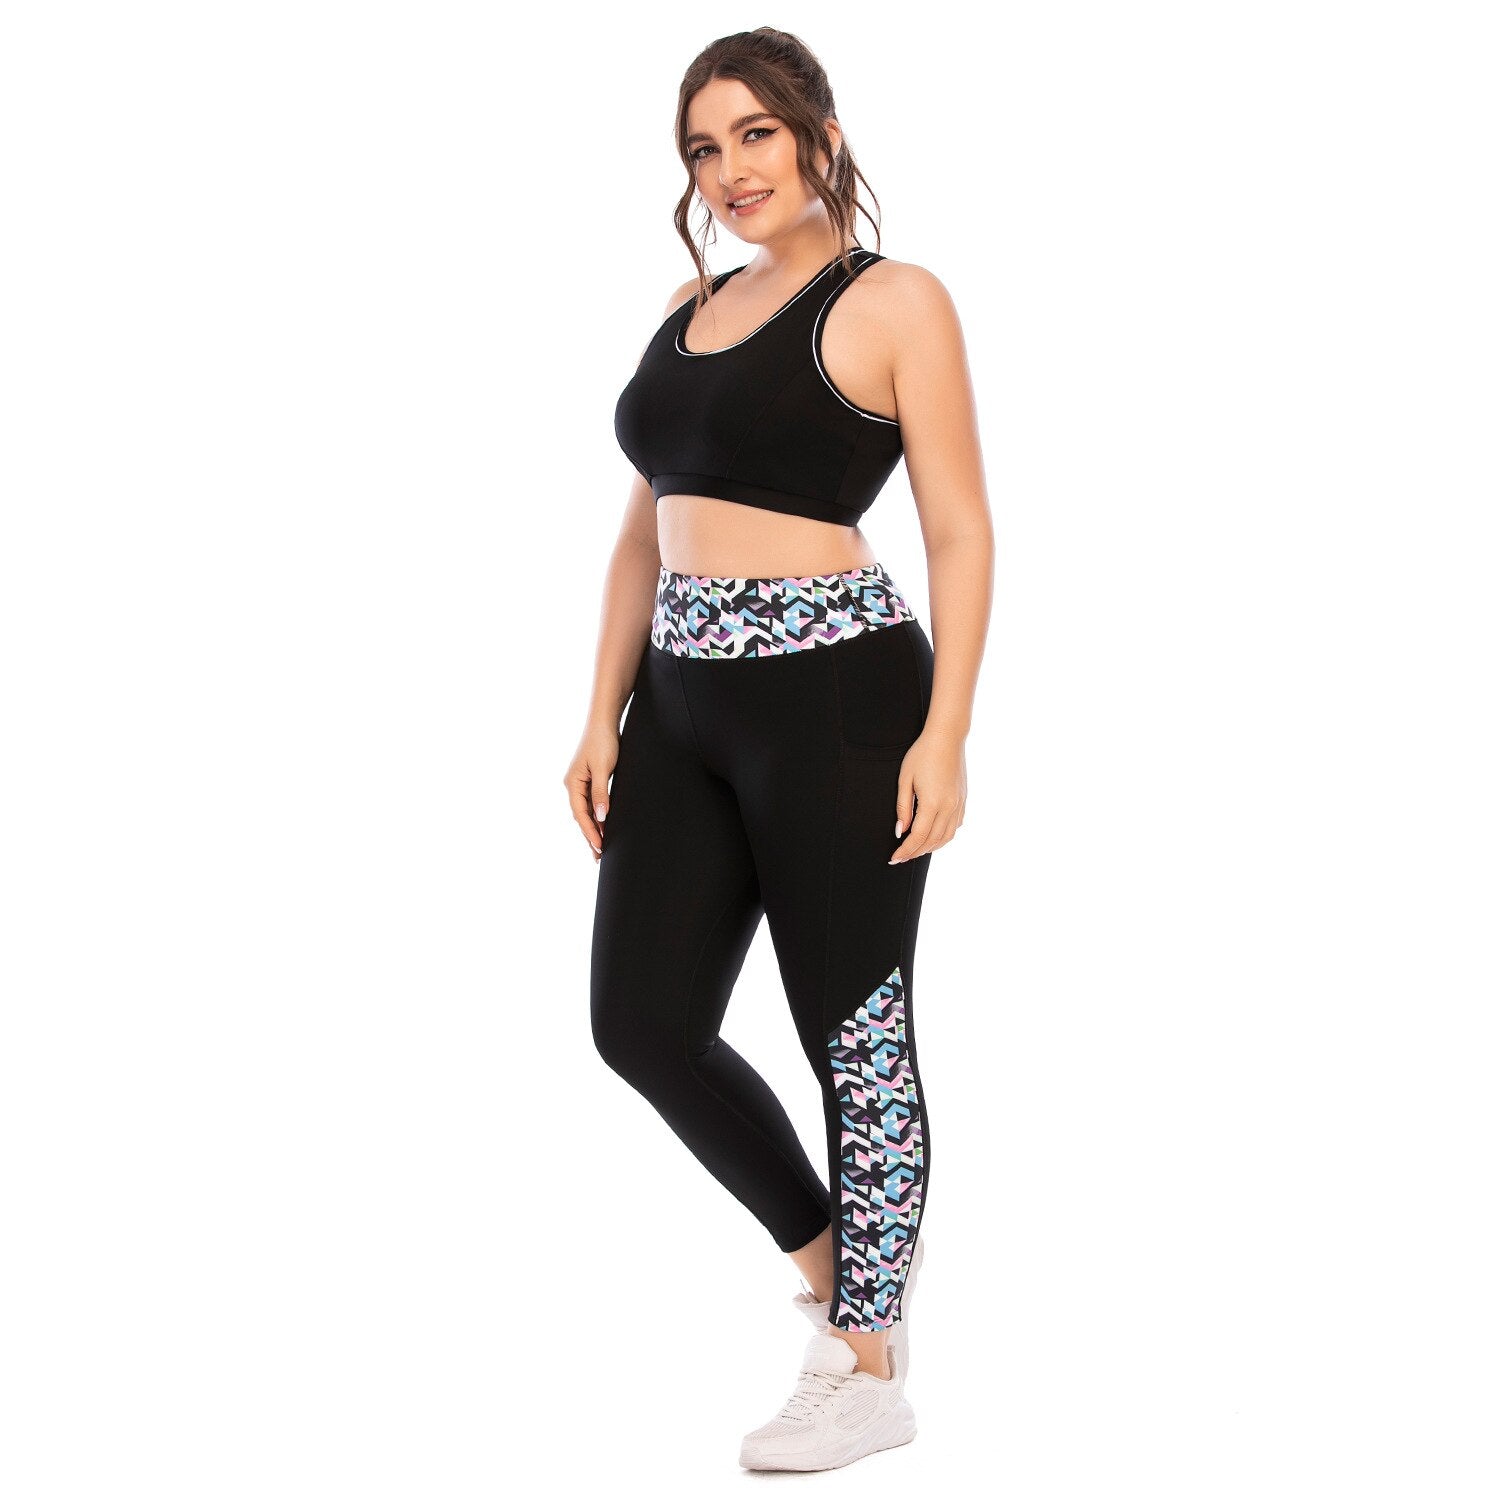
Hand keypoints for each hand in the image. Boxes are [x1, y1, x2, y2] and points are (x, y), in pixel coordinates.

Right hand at [564, 723, 618, 863]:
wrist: (604, 722)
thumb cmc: (603, 742)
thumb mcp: (602, 769)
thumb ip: (601, 794)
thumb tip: (601, 817)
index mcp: (572, 783)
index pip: (580, 814)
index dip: (590, 832)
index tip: (600, 847)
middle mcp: (573, 785)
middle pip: (581, 816)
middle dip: (590, 835)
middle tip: (599, 856)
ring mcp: (580, 782)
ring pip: (586, 811)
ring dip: (593, 827)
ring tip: (601, 847)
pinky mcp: (589, 779)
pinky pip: (591, 803)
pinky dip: (596, 816)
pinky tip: (603, 825)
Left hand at [889, 728, 966, 863]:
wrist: (947, 738)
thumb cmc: (922, 754)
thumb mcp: (905, 779)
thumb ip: (903, 808)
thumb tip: (901, 831)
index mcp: (932, 803)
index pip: (918, 837)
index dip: (905, 850)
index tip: (894, 858)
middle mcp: (949, 807)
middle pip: (932, 841)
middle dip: (915, 853)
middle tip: (900, 858)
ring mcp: (958, 804)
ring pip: (946, 837)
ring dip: (930, 848)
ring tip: (914, 851)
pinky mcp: (963, 800)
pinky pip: (954, 827)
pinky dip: (943, 837)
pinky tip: (932, 837)